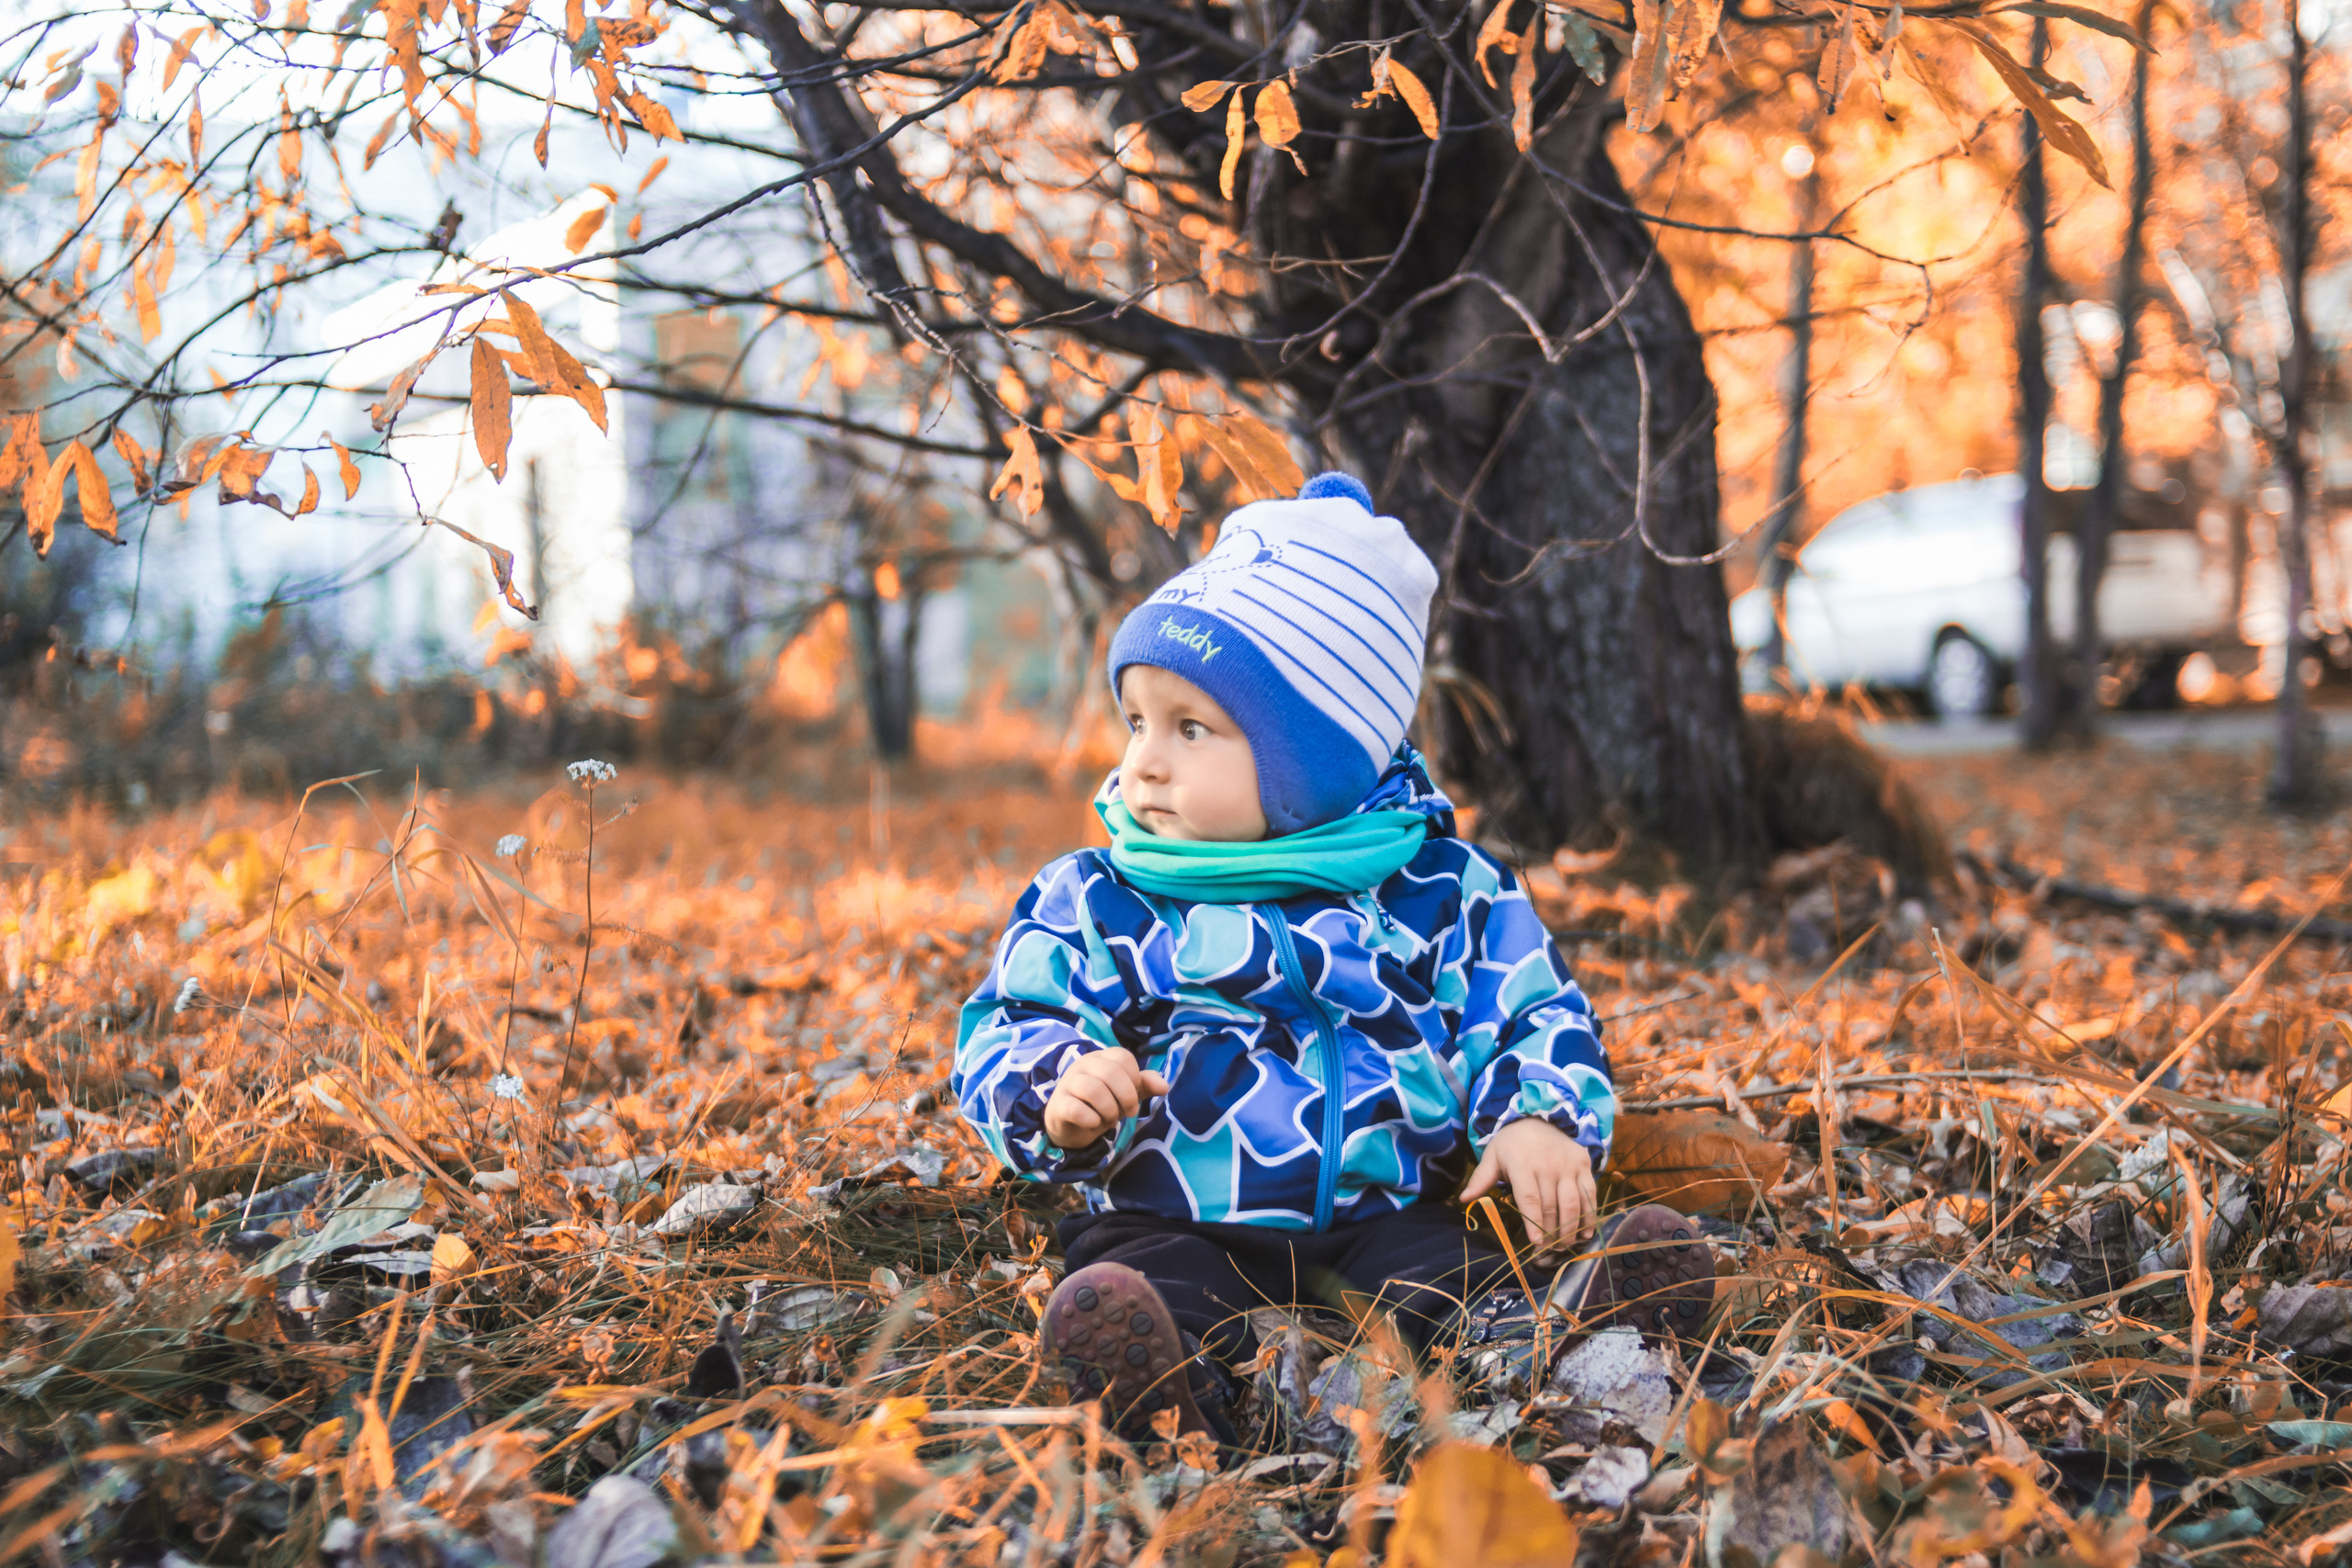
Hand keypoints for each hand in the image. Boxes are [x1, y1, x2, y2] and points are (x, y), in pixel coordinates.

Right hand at [1042, 1047, 1169, 1149]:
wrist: (1070, 1125)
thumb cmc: (1100, 1104)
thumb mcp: (1125, 1094)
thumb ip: (1144, 1086)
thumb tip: (1164, 1086)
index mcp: (1101, 1058)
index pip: (1124, 1057)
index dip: (1134, 1080)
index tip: (1134, 1099)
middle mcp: (1083, 1064)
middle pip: (1111, 1072)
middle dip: (1126, 1097)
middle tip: (1127, 1113)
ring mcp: (1068, 1083)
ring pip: (1093, 1089)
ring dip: (1109, 1110)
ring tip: (1109, 1120)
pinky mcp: (1059, 1104)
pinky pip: (1076, 1109)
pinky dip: (1091, 1120)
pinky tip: (1093, 1123)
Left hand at [1460, 1119, 1595, 1253]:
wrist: (1537, 1117)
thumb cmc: (1512, 1143)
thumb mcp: (1493, 1156)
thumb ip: (1481, 1179)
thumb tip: (1463, 1199)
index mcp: (1522, 1164)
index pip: (1530, 1198)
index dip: (1534, 1222)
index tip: (1536, 1243)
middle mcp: (1548, 1165)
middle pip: (1552, 1205)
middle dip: (1551, 1231)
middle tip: (1549, 1250)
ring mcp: (1568, 1165)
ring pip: (1572, 1202)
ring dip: (1571, 1227)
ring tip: (1565, 1245)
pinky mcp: (1583, 1164)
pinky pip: (1589, 1193)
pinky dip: (1590, 1214)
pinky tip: (1587, 1231)